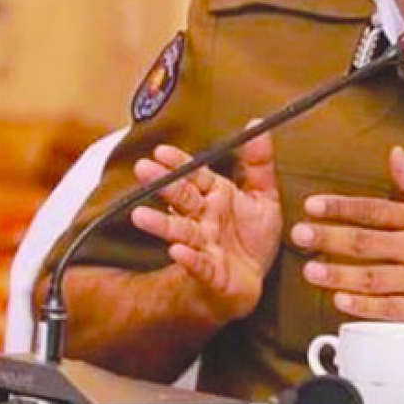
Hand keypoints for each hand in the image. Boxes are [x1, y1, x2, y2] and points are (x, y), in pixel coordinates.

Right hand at [129, 127, 281, 321]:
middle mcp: (204, 218)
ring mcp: (204, 245)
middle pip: (182, 198)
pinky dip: (188, 258)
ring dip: (160, 224)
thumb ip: (259, 162)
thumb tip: (258, 124)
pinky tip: (176, 252)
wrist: (251, 280)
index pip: (195, 175)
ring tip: (139, 216)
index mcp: (216, 196)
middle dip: (163, 184)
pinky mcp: (210, 272)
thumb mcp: (264, 196)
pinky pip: (198, 264)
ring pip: (179, 231)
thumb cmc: (252, 236)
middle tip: (142, 169)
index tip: (161, 151)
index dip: (180, 163)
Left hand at [291, 146, 403, 331]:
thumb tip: (396, 156)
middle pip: (366, 242)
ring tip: (312, 270)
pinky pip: (391, 309)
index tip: (314, 205)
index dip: (341, 207)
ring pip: (373, 277)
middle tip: (300, 235)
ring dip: (339, 274)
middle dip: (328, 238)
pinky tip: (343, 302)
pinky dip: (366, 306)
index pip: (374, 210)